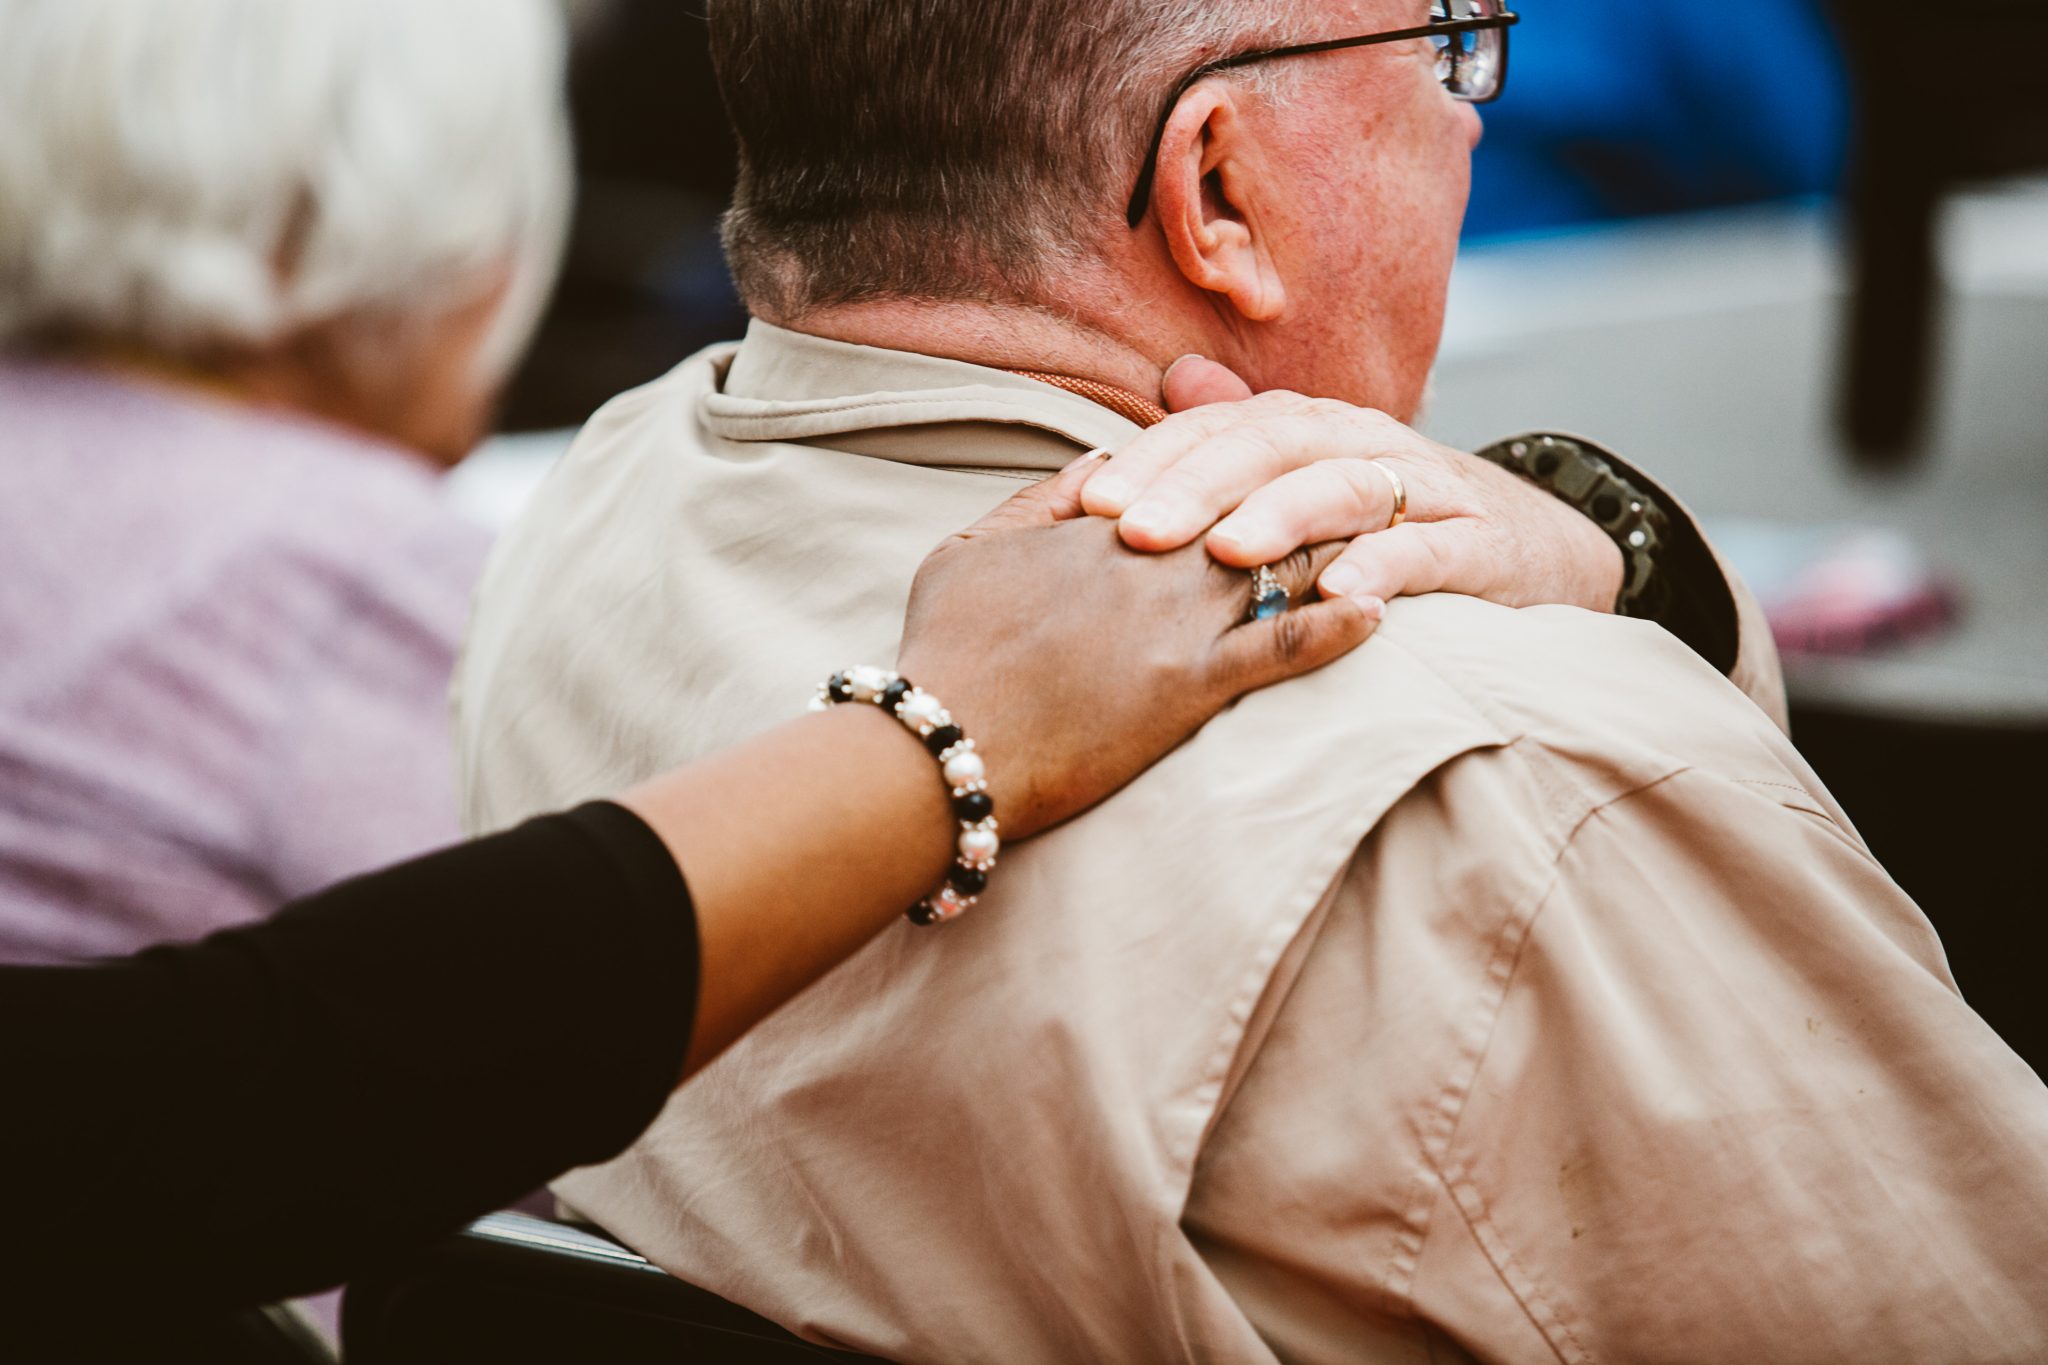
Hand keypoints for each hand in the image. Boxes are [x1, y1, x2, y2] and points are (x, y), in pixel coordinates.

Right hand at [897, 454, 1379, 838]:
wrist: (938, 750)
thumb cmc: (943, 654)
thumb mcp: (967, 551)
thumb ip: (1037, 500)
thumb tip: (1102, 464)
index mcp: (1103, 523)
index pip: (1196, 476)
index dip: (1247, 469)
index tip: (1289, 460)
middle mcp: (1150, 559)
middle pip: (1256, 508)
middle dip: (1311, 494)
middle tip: (1367, 484)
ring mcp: (1175, 622)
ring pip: (1282, 564)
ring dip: (1338, 549)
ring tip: (1390, 539)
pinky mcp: (1191, 687)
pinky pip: (1286, 647)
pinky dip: (1340, 627)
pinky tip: (1381, 613)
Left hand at [1078, 358, 1623, 613]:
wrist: (1536, 551)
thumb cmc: (1396, 519)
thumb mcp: (1316, 474)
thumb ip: (1246, 433)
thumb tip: (1174, 378)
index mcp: (1310, 428)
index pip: (1220, 429)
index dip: (1157, 461)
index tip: (1092, 504)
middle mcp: (1362, 441)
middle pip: (1272, 449)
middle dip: (1198, 488)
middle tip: (1135, 533)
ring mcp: (1425, 488)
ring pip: (1346, 487)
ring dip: (1283, 518)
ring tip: (1227, 555)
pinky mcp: (1480, 543)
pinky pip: (1428, 549)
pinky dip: (1385, 566)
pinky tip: (1338, 596)